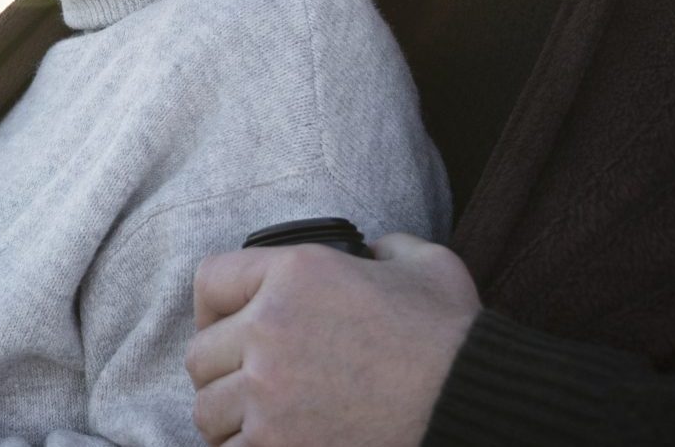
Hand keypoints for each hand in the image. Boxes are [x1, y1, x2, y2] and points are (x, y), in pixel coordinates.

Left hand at [187, 233, 479, 446]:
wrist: (473, 407)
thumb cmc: (453, 340)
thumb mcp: (425, 266)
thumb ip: (384, 249)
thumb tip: (371, 252)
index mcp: (296, 274)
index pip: (210, 280)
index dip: (215, 305)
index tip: (227, 324)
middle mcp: (269, 329)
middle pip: (201, 353)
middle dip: (223, 368)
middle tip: (251, 381)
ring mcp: (268, 394)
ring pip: (207, 410)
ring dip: (230, 416)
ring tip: (263, 418)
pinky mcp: (276, 446)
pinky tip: (278, 442)